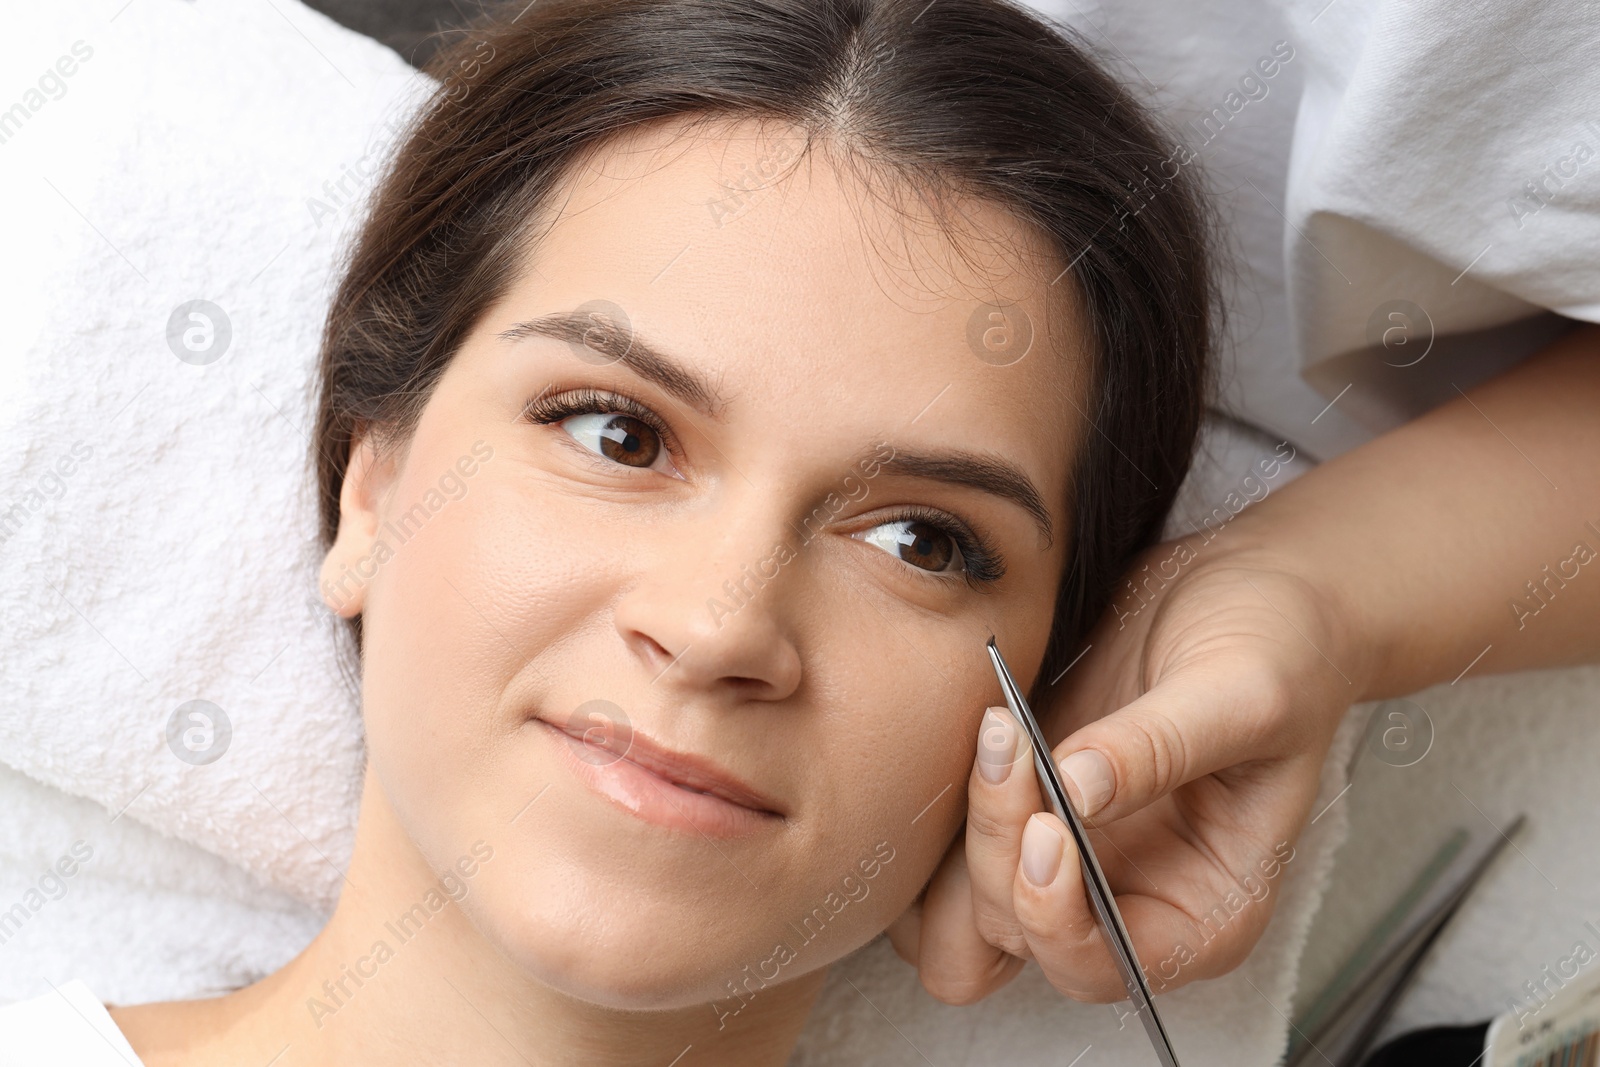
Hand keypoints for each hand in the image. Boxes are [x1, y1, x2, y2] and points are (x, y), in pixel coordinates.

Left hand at [886, 542, 1360, 1002]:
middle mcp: (1131, 898)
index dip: (1059, 919)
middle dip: (1002, 854)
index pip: (1106, 967)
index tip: (1048, 827)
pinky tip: (987, 727)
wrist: (1250, 588)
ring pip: (973, 897)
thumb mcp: (1244, 692)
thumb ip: (1163, 747)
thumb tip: (1076, 790)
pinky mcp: (1030, 800)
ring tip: (1000, 729)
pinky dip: (953, 803)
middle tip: (1013, 746)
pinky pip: (960, 841)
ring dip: (969, 828)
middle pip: (1020, 934)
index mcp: (1204, 910)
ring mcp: (1074, 852)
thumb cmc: (1279, 649)